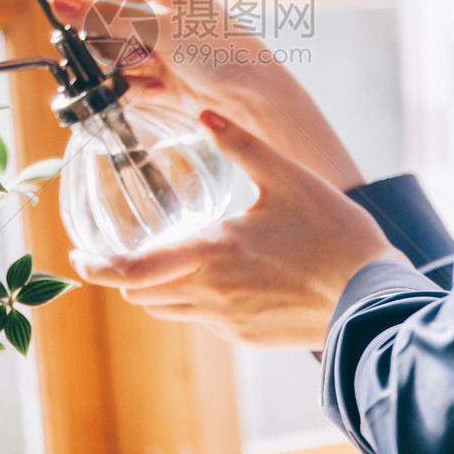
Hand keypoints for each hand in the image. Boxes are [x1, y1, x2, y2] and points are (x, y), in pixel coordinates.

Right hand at [1, 0, 364, 189]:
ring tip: (158, 71)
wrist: (253, 99)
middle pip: (85, 4)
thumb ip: (108, 18)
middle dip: (95, 34)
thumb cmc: (222, 52)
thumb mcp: (163, 31)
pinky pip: (107, 70)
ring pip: (92, 42)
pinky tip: (161, 87)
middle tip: (138, 52)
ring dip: (115, 63)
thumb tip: (59, 2)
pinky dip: (126, 83)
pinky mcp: (139, 57)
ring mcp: (138, 25)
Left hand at [69, 111, 405, 347]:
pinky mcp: (247, 336)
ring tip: (168, 259)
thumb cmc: (334, 236)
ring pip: (169, 311)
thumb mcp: (288, 178)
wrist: (374, 299)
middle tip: (121, 252)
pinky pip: (202, 320)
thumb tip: (205, 116)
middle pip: (142, 296)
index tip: (80, 259)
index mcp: (211, 254)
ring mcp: (228, 321)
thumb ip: (241, 145)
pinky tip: (219, 276)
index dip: (97, 269)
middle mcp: (210, 295)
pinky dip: (193, 300)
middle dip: (124, 275)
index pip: (131, 273)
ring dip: (157, 289)